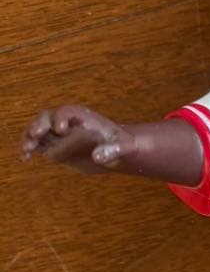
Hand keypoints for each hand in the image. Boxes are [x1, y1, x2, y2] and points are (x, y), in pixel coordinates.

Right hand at [20, 105, 136, 173]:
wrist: (115, 150)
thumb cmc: (121, 144)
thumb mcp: (122, 146)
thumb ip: (112, 150)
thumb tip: (98, 157)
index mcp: (82, 116)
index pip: (66, 112)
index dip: (61, 118)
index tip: (60, 129)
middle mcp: (66, 121)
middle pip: (46, 118)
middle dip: (39, 125)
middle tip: (35, 134)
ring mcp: (58, 134)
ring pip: (38, 131)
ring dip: (30, 138)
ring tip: (27, 150)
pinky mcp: (54, 145)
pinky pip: (38, 145)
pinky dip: (30, 149)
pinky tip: (25, 158)